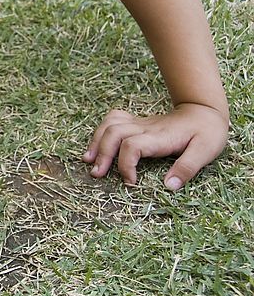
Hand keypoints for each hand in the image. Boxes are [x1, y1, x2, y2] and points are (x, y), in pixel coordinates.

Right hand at [82, 104, 227, 189]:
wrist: (204, 109)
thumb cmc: (207, 132)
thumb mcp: (205, 152)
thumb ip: (187, 168)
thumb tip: (169, 186)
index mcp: (160, 137)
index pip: (132, 146)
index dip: (125, 165)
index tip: (130, 183)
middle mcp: (145, 127)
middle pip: (113, 133)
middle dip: (102, 154)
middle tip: (97, 174)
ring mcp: (138, 123)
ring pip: (108, 125)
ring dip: (96, 142)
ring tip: (88, 160)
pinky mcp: (135, 122)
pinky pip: (111, 120)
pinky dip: (100, 132)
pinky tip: (98, 145)